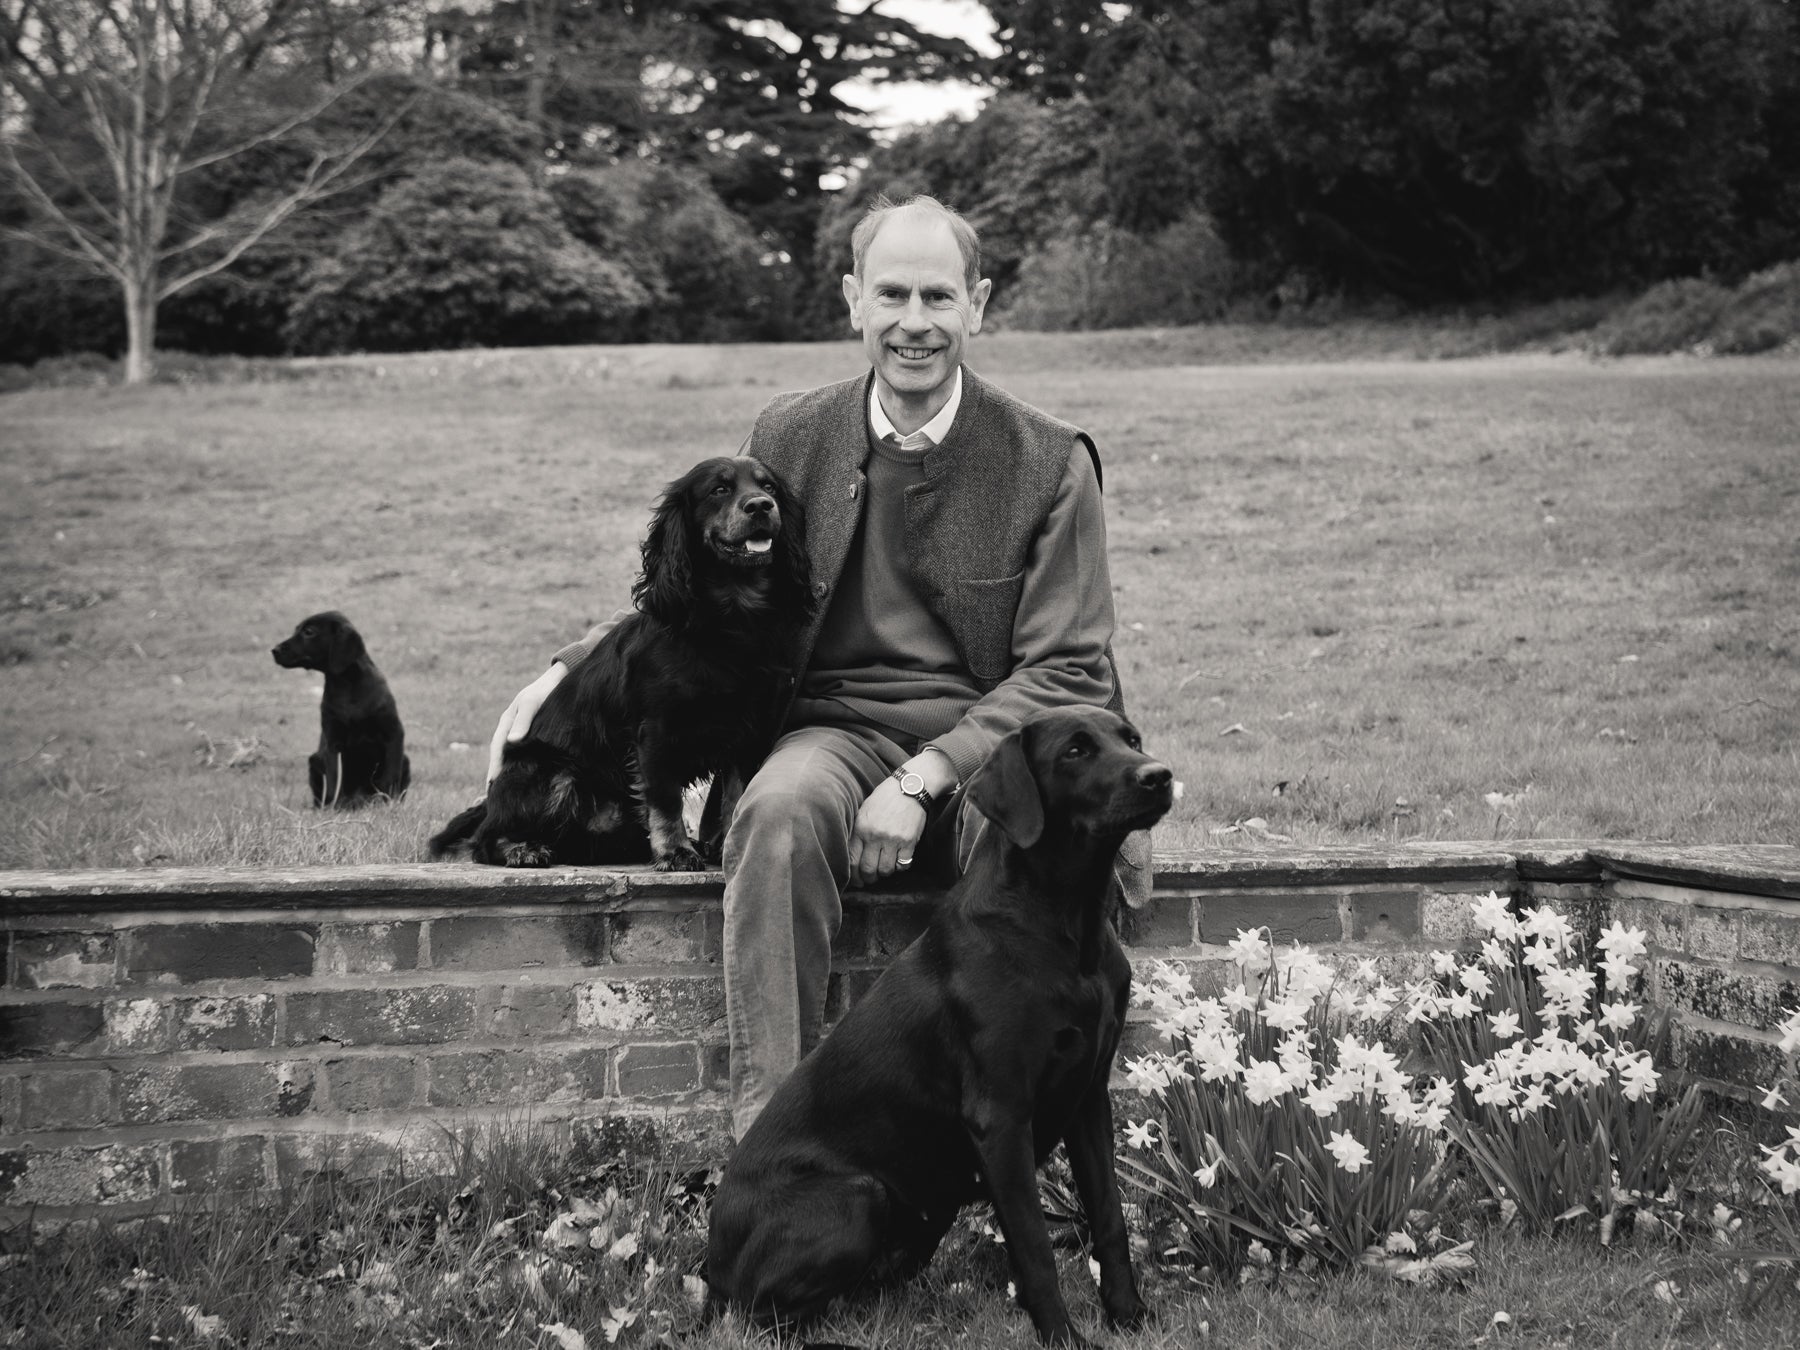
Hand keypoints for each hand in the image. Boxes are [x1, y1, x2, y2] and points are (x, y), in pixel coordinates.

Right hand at [486, 662, 567, 784]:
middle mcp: (511, 730)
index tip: (492, 784)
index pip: (498, 749)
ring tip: (504, 792)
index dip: (495, 766)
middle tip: (493, 796)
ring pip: (510, 756)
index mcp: (506, 723)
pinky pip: (522, 754)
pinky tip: (523, 777)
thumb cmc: (545, 691)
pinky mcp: (532, 736)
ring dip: (507, 772)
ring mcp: (520, 733)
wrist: (559, 681)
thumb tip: (512, 741)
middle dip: (496, 774)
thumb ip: (523, 721)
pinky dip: (519, 766)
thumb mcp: (532, 704)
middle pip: (500, 756)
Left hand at [848, 775, 927, 887]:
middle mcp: (875, 835)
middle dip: (867, 879)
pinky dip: (900, 867)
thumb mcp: (864, 810)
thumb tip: (851, 856)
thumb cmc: (885, 798)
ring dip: (884, 873)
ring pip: (885, 870)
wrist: (910, 787)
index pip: (852, 860)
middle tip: (869, 880)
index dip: (853, 875)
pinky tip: (898, 861)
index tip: (856, 880)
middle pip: (868, 869)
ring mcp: (893, 839)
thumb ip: (857, 831)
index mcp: (861, 827)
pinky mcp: (909, 841)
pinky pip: (903, 864)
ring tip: (883, 869)